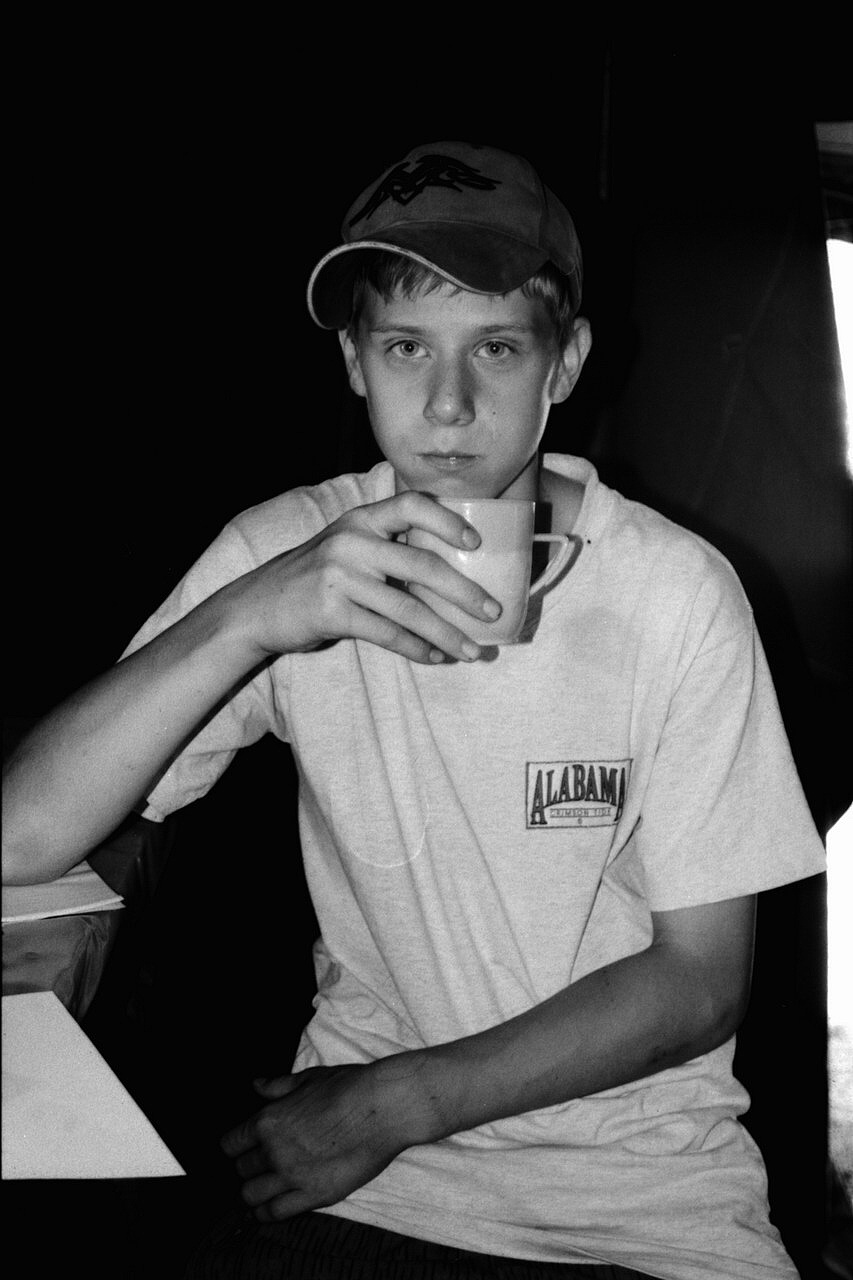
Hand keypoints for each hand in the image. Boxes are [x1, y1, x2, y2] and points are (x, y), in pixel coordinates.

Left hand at [221, 1063, 417, 1220]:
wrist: (382, 1107)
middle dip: (249, 1168)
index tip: (244, 1148)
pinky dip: (268, 1213)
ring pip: (251, 1196)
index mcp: (268, 1120)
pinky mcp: (314, 1195)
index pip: (230, 1145)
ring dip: (255, 1193)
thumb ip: (278, 1086)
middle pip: (241, 1171)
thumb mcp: (308, 1078)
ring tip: (264, 1189)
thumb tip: (256, 1085)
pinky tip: (271, 1207)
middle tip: (262, 1166)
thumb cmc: (348, 1087)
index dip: (236, 1147)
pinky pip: (275, 1213)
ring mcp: (292, 1175)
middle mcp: (274, 1150)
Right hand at [227, 490, 501, 664]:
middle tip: (492, 612)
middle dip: (464, 593)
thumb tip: (446, 571)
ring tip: (472, 651)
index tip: (477, 541)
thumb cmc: (312, 579)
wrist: (256, 607)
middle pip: (422, 565)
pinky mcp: (331, 612)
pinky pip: (386, 633)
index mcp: (359, 520)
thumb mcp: (344, 549)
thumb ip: (383, 549)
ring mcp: (339, 577)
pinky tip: (435, 657)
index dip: (447, 520)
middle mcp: (351, 542)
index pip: (410, 505)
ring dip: (446, 633)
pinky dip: (416, 648)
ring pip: (408, 608)